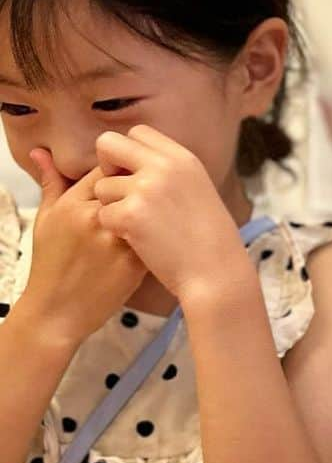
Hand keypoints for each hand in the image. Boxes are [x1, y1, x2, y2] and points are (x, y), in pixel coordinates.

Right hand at [20, 149, 146, 345]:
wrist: (58, 311)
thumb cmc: (51, 264)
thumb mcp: (46, 220)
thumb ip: (50, 183)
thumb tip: (40, 150)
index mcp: (72, 203)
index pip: (106, 168)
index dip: (119, 171)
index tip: (125, 180)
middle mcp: (94, 218)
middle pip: (131, 185)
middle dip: (140, 187)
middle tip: (148, 196)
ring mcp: (115, 241)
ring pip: (148, 208)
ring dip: (155, 209)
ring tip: (157, 217)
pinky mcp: (133, 262)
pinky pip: (157, 235)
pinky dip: (160, 234)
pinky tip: (159, 239)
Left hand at [94, 126, 249, 301]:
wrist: (217, 273)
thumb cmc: (209, 240)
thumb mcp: (199, 191)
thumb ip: (171, 173)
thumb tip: (137, 164)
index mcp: (183, 158)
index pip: (138, 133)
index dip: (128, 154)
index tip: (134, 177)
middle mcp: (164, 166)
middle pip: (108, 143)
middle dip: (106, 167)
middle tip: (120, 194)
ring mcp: (146, 188)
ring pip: (101, 186)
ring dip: (111, 206)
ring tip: (138, 227)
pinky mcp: (131, 214)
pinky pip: (103, 214)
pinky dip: (115, 231)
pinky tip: (137, 242)